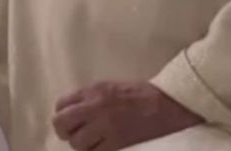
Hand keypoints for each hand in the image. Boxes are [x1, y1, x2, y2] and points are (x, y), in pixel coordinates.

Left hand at [51, 81, 202, 150]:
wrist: (170, 105)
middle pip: (62, 124)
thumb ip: (90, 97)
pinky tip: (105, 147)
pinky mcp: (118, 143)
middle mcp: (95, 108)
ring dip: (83, 145)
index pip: (60, 105)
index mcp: (93, 91)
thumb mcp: (111, 87)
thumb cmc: (142, 95)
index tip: (70, 121)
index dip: (63, 114)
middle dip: (66, 131)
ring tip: (94, 142)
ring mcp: (106, 127)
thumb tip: (73, 111)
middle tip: (76, 134)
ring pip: (77, 143)